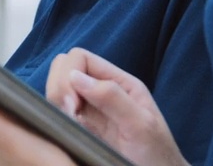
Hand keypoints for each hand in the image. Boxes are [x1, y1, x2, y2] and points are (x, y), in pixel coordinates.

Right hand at [46, 48, 186, 165]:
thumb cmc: (157, 155)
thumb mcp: (141, 125)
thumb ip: (112, 97)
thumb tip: (75, 76)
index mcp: (119, 82)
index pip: (80, 58)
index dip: (69, 75)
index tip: (73, 106)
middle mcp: (102, 91)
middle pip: (64, 68)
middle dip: (58, 88)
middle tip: (69, 116)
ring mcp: (90, 109)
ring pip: (58, 89)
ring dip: (56, 103)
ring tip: (70, 125)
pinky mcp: (82, 127)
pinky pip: (59, 111)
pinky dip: (55, 116)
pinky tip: (67, 131)